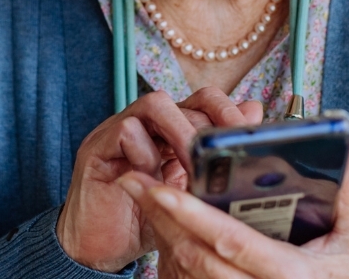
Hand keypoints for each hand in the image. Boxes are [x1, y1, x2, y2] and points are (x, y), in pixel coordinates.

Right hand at [57, 89, 263, 271]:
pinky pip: (125, 130)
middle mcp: (141, 125)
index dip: (226, 111)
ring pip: (155, 104)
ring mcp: (116, 133)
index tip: (245, 135)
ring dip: (182, 132)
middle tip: (222, 155)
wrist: (98, 250)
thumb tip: (251, 118)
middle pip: (182, 98)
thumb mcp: (188, 195)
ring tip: (194, 165)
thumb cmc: (144, 221)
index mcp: (165, 133)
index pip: (200, 100)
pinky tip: (154, 180)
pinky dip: (147, 153)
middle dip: (208, 125)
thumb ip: (214, 162)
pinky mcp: (96, 149)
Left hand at [117, 136, 348, 278]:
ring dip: (161, 232)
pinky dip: (170, 253)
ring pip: (184, 270)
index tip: (160, 188)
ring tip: (141, 193)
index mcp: (290, 274)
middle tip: (135, 180)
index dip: (192, 214)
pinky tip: (161, 224)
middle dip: (162, 217)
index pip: (230, 240)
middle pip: (195, 255)